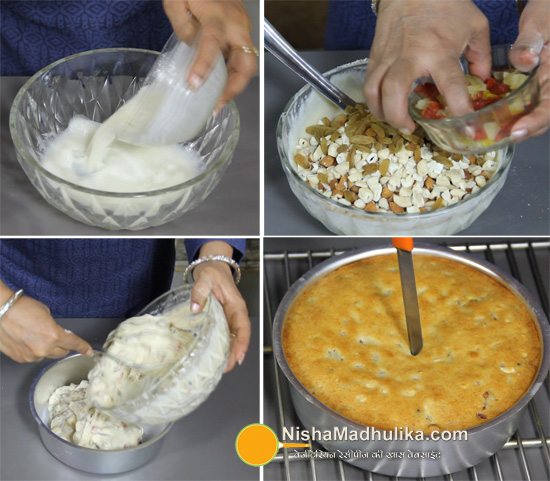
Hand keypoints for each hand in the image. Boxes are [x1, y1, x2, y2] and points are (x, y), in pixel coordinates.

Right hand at [0, 289, 91, 362]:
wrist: (0, 311)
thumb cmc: (21, 308)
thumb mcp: (47, 314)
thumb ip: (54, 327)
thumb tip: (56, 334)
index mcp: (54, 335)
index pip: (74, 344)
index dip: (83, 347)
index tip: (88, 351)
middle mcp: (43, 348)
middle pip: (61, 352)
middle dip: (62, 345)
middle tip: (54, 335)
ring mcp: (31, 355)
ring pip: (46, 355)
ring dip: (46, 348)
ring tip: (34, 335)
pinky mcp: (20, 358)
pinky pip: (32, 357)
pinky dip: (33, 350)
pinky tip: (26, 340)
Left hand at [163, 0, 256, 108]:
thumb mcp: (176, 2)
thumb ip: (183, 28)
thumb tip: (193, 51)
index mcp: (216, 16)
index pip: (212, 45)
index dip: (203, 67)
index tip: (194, 84)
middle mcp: (236, 24)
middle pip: (247, 63)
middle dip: (235, 87)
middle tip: (219, 104)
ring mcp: (242, 26)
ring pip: (247, 63)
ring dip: (234, 83)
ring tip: (218, 99)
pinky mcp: (242, 28)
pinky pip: (241, 54)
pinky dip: (232, 70)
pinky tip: (220, 80)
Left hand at [189, 242, 249, 371]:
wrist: (212, 267)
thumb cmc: (212, 272)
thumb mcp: (206, 278)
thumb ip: (200, 292)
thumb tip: (194, 308)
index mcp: (236, 305)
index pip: (243, 326)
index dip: (243, 342)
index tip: (239, 356)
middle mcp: (235, 314)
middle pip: (239, 337)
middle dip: (235, 354)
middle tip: (225, 368)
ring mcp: (229, 318)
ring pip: (232, 338)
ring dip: (228, 353)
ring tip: (219, 368)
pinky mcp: (222, 320)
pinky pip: (224, 335)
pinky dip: (221, 347)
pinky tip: (213, 357)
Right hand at [364, 0, 490, 132]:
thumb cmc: (445, 3)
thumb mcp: (474, 24)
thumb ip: (480, 55)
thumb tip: (480, 80)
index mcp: (439, 50)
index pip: (450, 86)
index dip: (459, 110)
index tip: (467, 130)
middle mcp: (410, 56)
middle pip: (394, 94)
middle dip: (398, 118)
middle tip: (411, 128)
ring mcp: (388, 56)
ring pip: (373, 91)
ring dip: (381, 113)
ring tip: (395, 121)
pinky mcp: (375, 55)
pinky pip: (368, 83)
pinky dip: (373, 99)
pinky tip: (383, 105)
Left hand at [509, 0, 549, 140]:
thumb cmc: (549, 16)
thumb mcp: (540, 23)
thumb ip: (530, 42)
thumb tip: (524, 61)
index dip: (536, 121)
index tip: (517, 130)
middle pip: (546, 117)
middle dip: (525, 131)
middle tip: (499, 138)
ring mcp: (549, 90)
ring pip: (539, 116)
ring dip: (519, 128)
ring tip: (495, 135)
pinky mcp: (541, 91)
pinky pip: (532, 109)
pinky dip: (516, 118)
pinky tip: (497, 122)